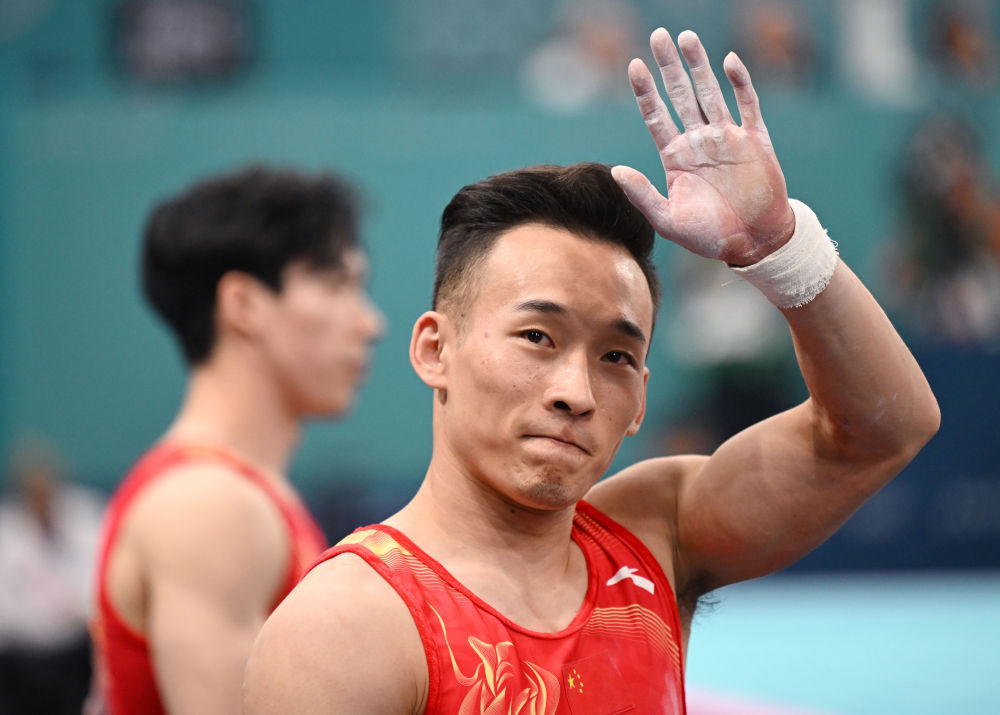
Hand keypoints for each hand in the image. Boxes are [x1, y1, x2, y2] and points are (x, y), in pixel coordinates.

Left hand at [613, 29, 794, 265]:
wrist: (754, 244)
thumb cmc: (708, 237)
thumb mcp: (668, 220)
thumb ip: (642, 195)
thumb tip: (616, 171)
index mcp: (675, 158)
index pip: (656, 116)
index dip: (645, 91)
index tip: (634, 65)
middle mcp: (698, 142)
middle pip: (680, 95)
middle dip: (669, 66)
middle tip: (658, 36)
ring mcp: (726, 138)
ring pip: (710, 93)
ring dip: (699, 66)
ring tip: (686, 36)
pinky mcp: (754, 140)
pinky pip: (747, 104)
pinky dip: (739, 82)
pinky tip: (728, 61)